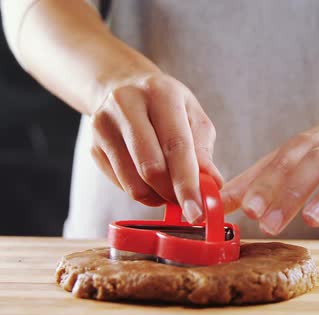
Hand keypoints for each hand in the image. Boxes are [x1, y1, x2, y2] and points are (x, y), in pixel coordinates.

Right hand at [90, 72, 222, 221]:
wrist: (123, 86)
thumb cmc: (167, 105)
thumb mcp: (193, 117)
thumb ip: (203, 151)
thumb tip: (212, 185)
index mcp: (160, 94)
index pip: (176, 146)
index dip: (188, 184)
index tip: (197, 212)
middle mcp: (126, 105)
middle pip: (150, 167)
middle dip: (172, 194)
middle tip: (188, 205)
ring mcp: (104, 126)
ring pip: (132, 181)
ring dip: (157, 197)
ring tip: (171, 192)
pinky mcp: (93, 146)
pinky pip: (120, 184)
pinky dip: (141, 193)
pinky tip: (152, 183)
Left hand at [221, 94, 318, 234]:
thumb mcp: (286, 160)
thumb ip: (254, 182)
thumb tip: (217, 204)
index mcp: (305, 145)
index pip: (282, 161)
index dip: (265, 185)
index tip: (248, 210)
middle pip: (313, 163)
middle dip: (292, 193)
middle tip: (271, 224)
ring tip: (313, 220)